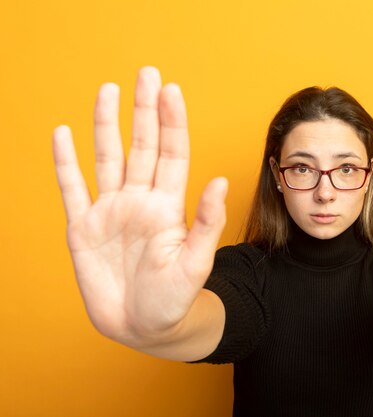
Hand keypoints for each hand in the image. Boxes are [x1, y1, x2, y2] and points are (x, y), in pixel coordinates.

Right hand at [52, 67, 227, 346]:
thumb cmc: (174, 298)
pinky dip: (65, 162)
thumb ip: (205, 222)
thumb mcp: (195, 263)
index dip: (172, 122)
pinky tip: (63, 134)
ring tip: (108, 90)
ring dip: (107, 125)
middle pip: (142, 146)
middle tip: (146, 73)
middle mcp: (140, 201)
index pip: (172, 154)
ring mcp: (110, 211)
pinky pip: (72, 188)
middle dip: (144, 111)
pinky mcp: (83, 228)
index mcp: (168, 206)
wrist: (144, 326)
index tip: (171, 91)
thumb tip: (221, 181)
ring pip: (107, 158)